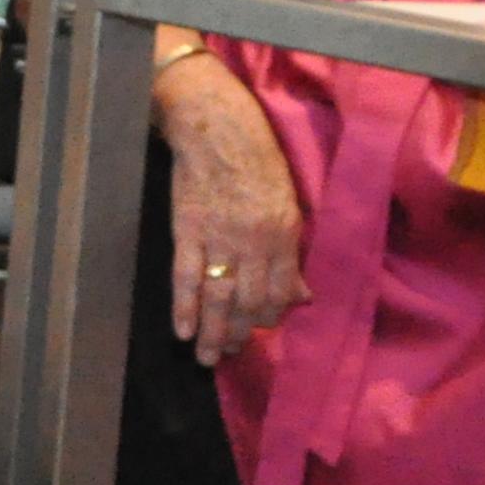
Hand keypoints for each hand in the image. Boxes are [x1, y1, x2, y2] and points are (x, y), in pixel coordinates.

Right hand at [159, 56, 309, 366]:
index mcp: (282, 234)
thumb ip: (291, 252)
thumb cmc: (258, 160)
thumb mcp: (288, 203)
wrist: (217, 127)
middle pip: (247, 301)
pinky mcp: (187, 230)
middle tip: (228, 354)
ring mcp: (218, 238)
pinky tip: (181, 330)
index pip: (278, 291)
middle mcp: (253, 242)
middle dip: (238, 333)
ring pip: (217, 297)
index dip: (269, 317)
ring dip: (211, 331)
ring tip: (206, 357)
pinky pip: (185, 277)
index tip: (258, 332)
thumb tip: (302, 295)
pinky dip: (183, 307)